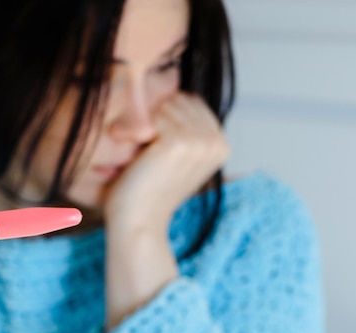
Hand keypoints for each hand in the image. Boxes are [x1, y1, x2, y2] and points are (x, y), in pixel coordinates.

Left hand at [104, 92, 228, 230]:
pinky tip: (134, 152)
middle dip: (154, 116)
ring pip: (166, 104)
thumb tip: (176, 88)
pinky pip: (155, 115)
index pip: (190, 101)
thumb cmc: (148, 190)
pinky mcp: (181, 142)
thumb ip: (185, 129)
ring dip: (145, 123)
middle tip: (142, 149)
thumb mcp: (176, 158)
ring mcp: (202, 142)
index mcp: (221, 144)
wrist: (138, 222)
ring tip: (138, 152)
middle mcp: (218, 142)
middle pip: (179, 99)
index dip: (164, 116)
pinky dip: (138, 130)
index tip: (152, 145)